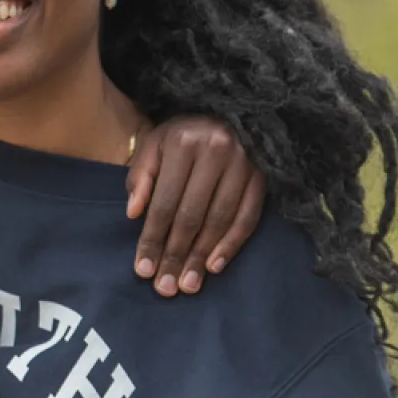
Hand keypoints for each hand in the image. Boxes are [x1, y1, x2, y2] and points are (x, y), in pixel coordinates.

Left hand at [125, 117, 264, 296]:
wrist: (229, 110)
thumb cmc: (183, 133)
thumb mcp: (154, 143)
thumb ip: (140, 176)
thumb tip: (133, 214)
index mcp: (182, 142)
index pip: (164, 202)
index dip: (152, 238)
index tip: (141, 269)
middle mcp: (215, 151)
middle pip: (191, 215)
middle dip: (175, 254)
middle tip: (165, 287)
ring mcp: (244, 164)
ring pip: (220, 220)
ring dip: (203, 256)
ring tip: (188, 283)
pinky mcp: (264, 176)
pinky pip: (248, 217)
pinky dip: (232, 244)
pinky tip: (216, 266)